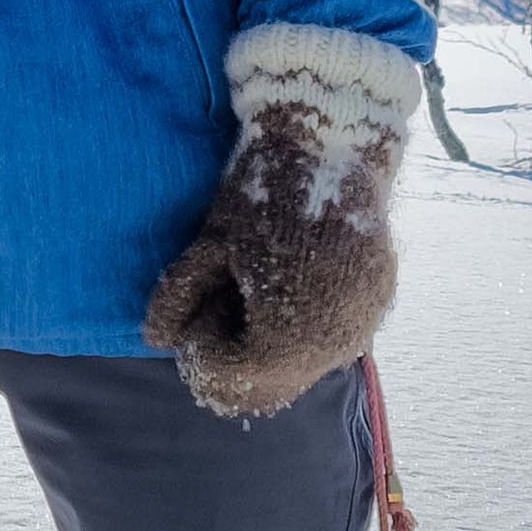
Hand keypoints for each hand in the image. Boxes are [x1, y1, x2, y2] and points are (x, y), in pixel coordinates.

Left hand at [144, 22, 422, 416]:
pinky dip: (301, 330)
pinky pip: (330, 339)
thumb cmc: (262, 191)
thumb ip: (179, 294)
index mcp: (286, 337)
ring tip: (252, 290)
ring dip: (268, 348)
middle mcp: (331, 346)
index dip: (203, 353)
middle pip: (270, 388)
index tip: (198, 313)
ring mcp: (361, 327)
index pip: (232, 381)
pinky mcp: (378, 307)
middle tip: (218, 308)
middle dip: (235, 359)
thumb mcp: (211, 242)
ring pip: (302, 368)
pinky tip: (287, 285)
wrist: (332, 142)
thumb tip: (153, 336)